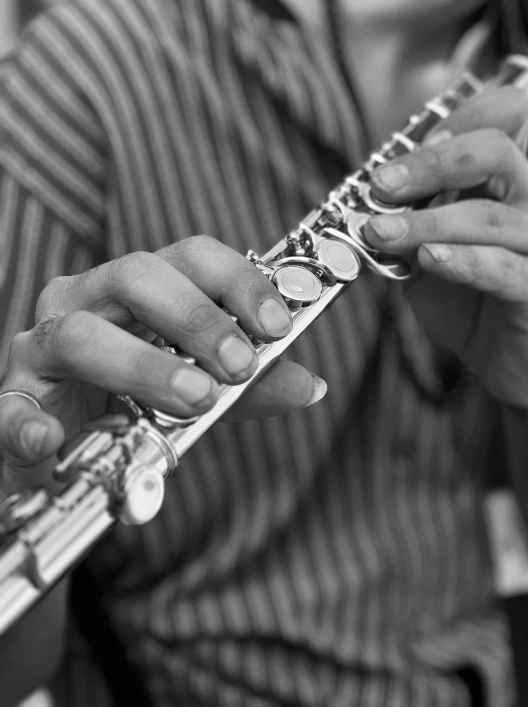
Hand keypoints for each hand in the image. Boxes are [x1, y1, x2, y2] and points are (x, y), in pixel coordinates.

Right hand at [0, 237, 324, 493]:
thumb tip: (309, 384)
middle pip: (136, 275)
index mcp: (134, 291)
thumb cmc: (130, 409)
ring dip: (143, 365)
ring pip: (81, 333)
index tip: (277, 324)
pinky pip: (13, 406)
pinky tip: (52, 441)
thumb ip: (246, 389)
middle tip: (240, 366)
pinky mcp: (12, 400)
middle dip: (196, 317)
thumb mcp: (197, 393)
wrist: (64, 459)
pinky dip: (30, 422)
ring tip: (194, 401)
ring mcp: (39, 347)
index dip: (236, 281)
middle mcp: (84, 302)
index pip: (188, 257)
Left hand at [363, 87, 527, 408]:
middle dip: (429, 163)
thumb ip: (407, 231)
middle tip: (379, 185)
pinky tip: (427, 259)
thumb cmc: (472, 302)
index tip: (407, 141)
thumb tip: (366, 210)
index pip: (501, 123)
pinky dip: (462, 261)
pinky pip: (503, 270)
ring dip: (426, 222)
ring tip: (380, 232)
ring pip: (488, 217)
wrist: (508, 363)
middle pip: (493, 154)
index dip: (458, 118)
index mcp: (507, 185)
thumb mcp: (429, 257)